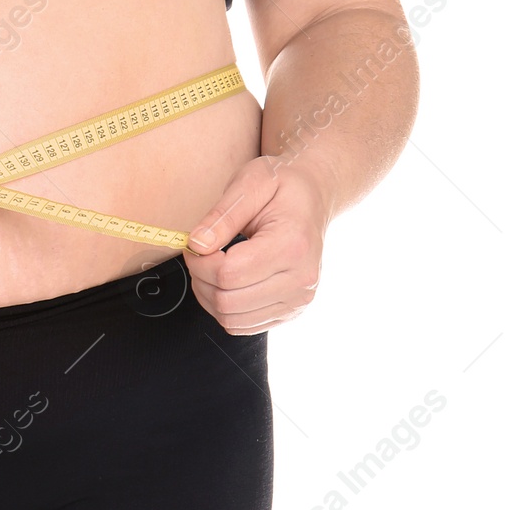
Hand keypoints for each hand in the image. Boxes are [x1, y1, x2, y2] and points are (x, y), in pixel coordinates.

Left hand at [182, 155, 330, 335]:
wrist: (315, 195)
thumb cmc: (282, 185)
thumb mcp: (251, 183)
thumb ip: (222, 215)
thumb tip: (196, 245)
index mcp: (292, 245)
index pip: (228, 273)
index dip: (199, 262)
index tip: (194, 243)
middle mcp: (301, 280)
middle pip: (227, 300)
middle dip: (200, 279)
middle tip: (200, 254)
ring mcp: (299, 300)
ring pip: (231, 319)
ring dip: (208, 296)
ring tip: (211, 266)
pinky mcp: (292, 311)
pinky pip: (243, 326)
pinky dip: (223, 308)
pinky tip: (225, 283)